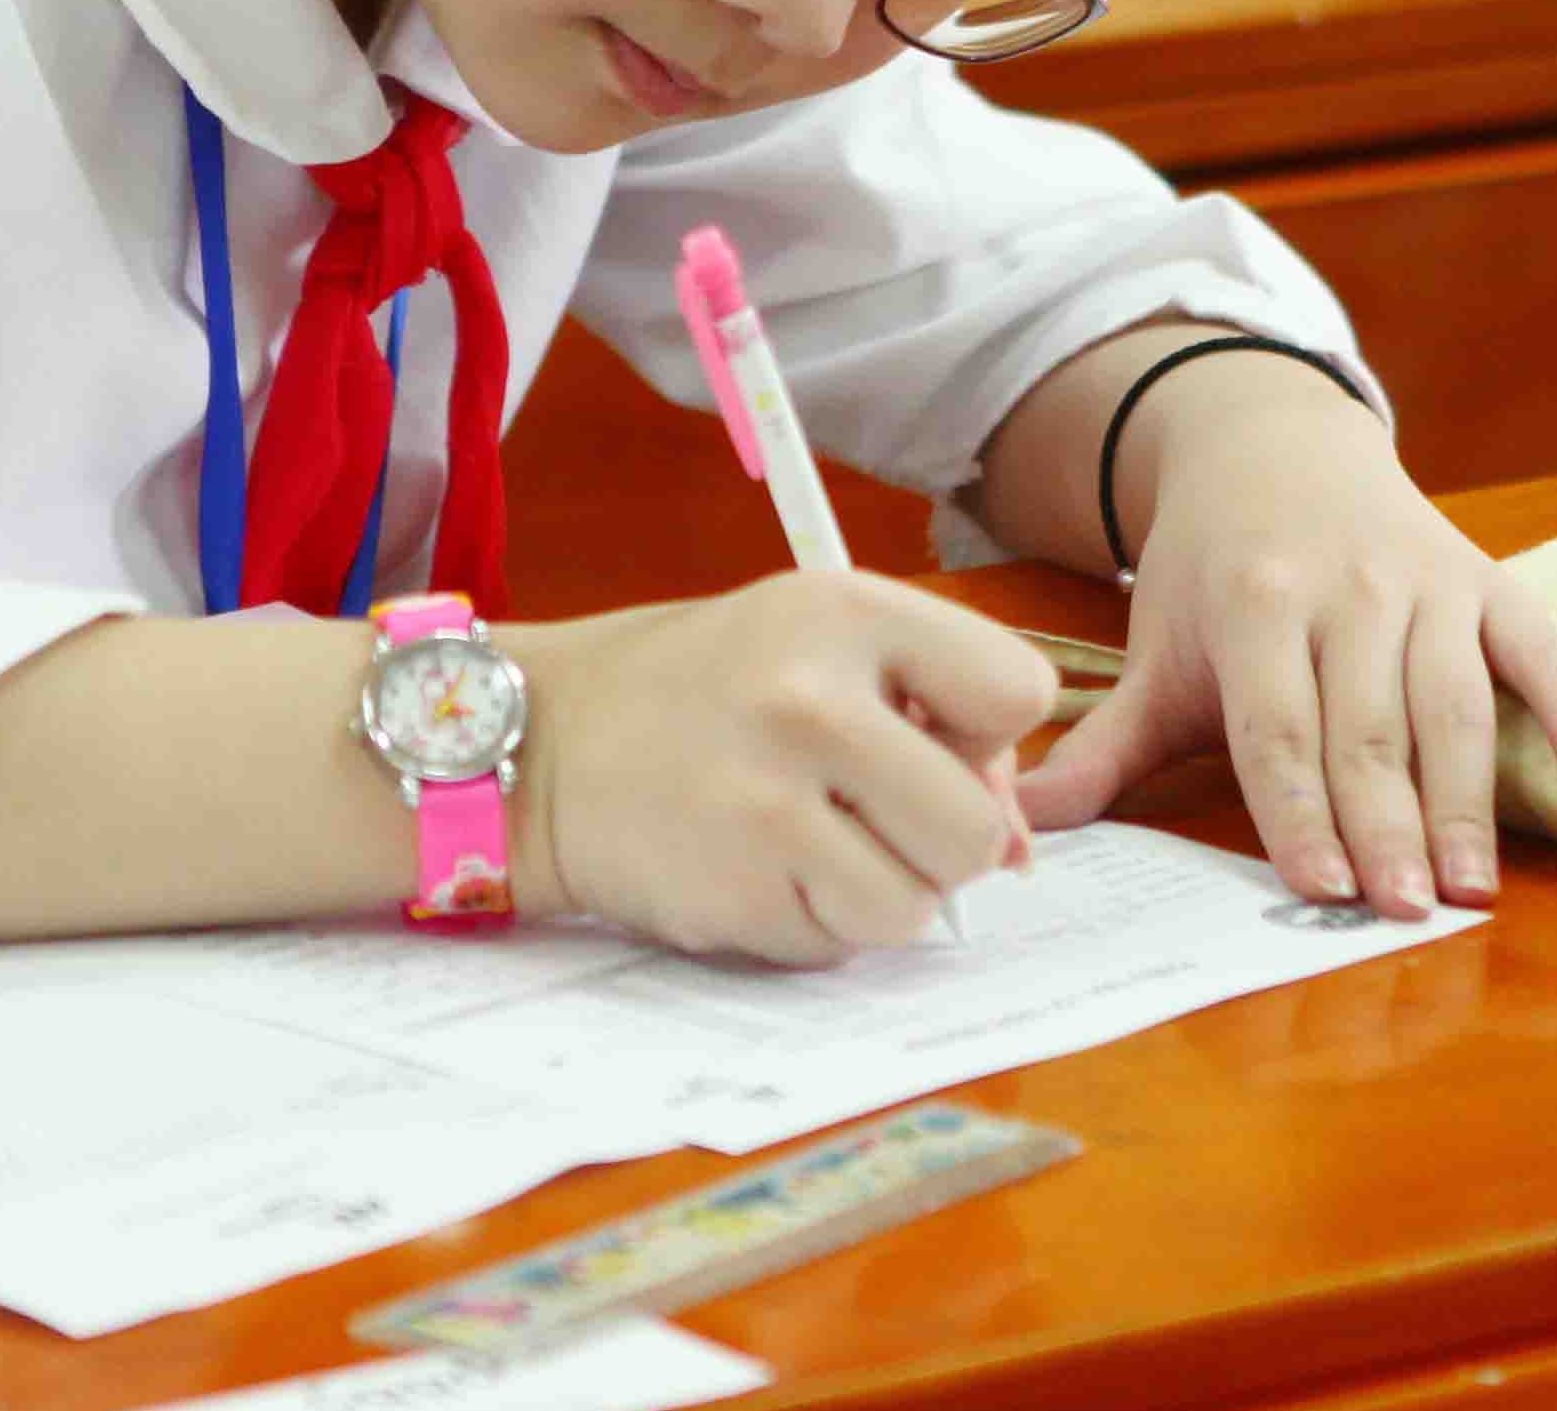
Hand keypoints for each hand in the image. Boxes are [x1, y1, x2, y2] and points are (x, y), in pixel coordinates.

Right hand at [503, 571, 1051, 965]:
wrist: (538, 744)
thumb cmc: (701, 691)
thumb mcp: (815, 645)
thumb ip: (931, 715)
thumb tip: (1018, 848)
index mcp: (843, 611)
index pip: (1019, 691)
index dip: (987, 732)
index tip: (927, 731)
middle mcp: (809, 702)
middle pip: (976, 829)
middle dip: (941, 839)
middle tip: (874, 812)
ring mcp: (767, 807)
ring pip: (916, 907)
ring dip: (879, 893)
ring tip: (811, 843)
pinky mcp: (733, 894)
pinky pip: (839, 945)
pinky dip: (815, 924)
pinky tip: (758, 869)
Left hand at [1012, 359, 1556, 920]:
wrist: (1273, 442)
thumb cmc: (1212, 572)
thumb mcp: (1155, 650)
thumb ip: (1104, 749)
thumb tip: (1021, 830)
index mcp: (1255, 603)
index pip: (1277, 727)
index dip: (1300, 812)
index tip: (1322, 892)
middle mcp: (1345, 587)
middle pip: (1368, 726)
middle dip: (1387, 824)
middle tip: (1405, 914)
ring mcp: (1424, 579)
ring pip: (1451, 700)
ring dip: (1467, 797)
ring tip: (1473, 886)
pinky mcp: (1485, 576)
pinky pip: (1538, 640)